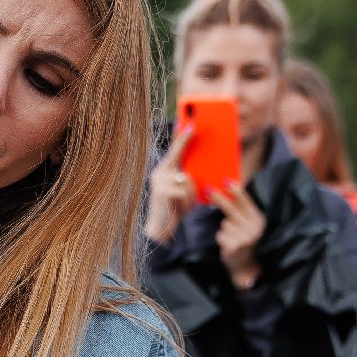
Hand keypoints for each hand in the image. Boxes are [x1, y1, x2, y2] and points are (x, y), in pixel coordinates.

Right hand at [144, 124, 196, 244]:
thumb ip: (186, 178)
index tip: (189, 125)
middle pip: (177, 156)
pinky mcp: (164, 192)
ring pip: (187, 178)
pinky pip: (186, 191)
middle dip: (185, 145)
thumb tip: (196, 169)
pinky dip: (188, 202)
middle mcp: (159, 174)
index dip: (181, 138)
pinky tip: (180, 209)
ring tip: (184, 205)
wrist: (160, 230)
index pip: (173, 151)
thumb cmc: (173, 209)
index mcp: (163, 172)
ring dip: (191, 193)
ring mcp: (160, 182)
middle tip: (193, 130)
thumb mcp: (181, 191)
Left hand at [208, 180, 266, 288]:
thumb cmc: (247, 242)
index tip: (226, 181)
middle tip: (208, 190)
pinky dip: (222, 239)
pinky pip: (221, 235)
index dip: (235, 191)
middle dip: (219, 198)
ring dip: (225, 229)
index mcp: (259, 220)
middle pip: (231, 209)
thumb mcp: (250, 225)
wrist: (248, 268)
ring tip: (234, 238)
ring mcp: (244, 238)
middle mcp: (254, 228)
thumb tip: (231, 189)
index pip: (246, 202)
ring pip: (225, 224)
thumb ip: (243, 210)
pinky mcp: (234, 247)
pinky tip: (230, 246)